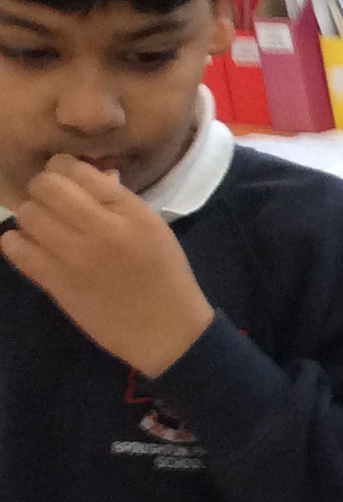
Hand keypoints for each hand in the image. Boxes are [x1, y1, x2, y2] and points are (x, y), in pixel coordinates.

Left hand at [0, 156, 213, 373]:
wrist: (167, 332)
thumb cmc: (165, 277)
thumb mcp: (155, 229)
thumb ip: (120, 200)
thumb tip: (91, 173)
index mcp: (130, 213)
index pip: (75, 169)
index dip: (64, 170)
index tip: (70, 184)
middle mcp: (101, 229)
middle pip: (45, 186)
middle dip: (43, 190)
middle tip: (53, 205)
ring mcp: (75, 256)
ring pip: (26, 214)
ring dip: (31, 216)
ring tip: (45, 229)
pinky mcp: (56, 282)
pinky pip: (16, 248)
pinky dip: (17, 242)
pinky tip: (33, 247)